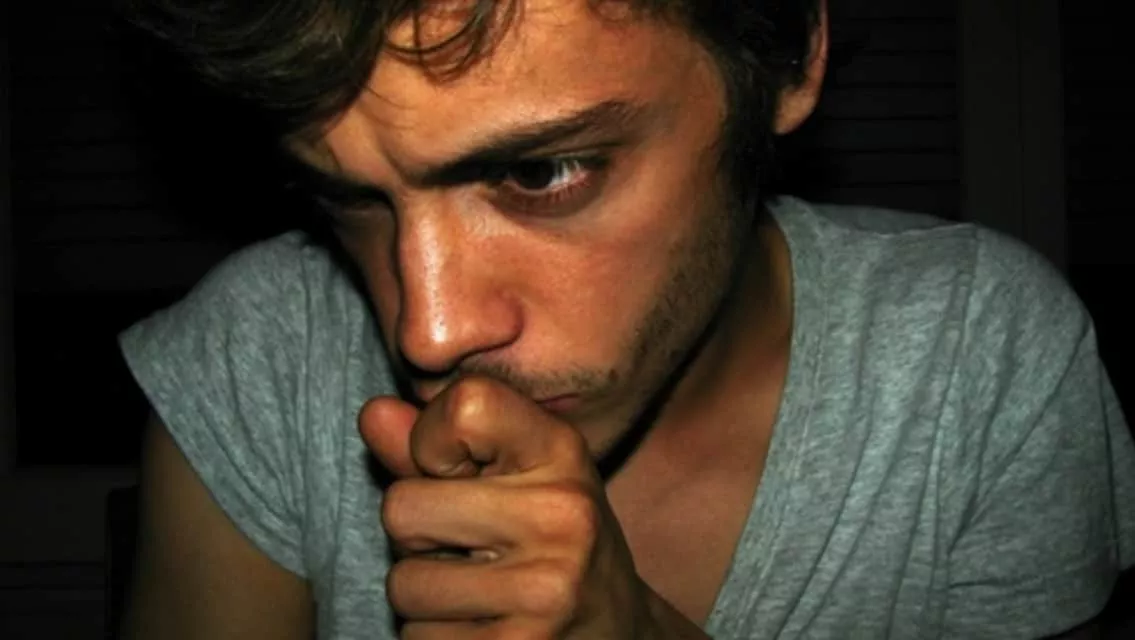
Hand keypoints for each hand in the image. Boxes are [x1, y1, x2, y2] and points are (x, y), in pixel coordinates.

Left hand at [358, 376, 678, 638]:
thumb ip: (437, 444)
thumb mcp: (511, 476)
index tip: (458, 471)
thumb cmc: (548, 540)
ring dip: (424, 595)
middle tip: (469, 547)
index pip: (463, 406)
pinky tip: (484, 626)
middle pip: (403, 506)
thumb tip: (373, 414)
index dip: (431, 440)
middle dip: (417, 534)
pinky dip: (436, 637)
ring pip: (403, 584)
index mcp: (561, 452)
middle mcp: (562, 514)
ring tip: (478, 590)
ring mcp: (546, 588)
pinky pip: (419, 638)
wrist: (616, 628)